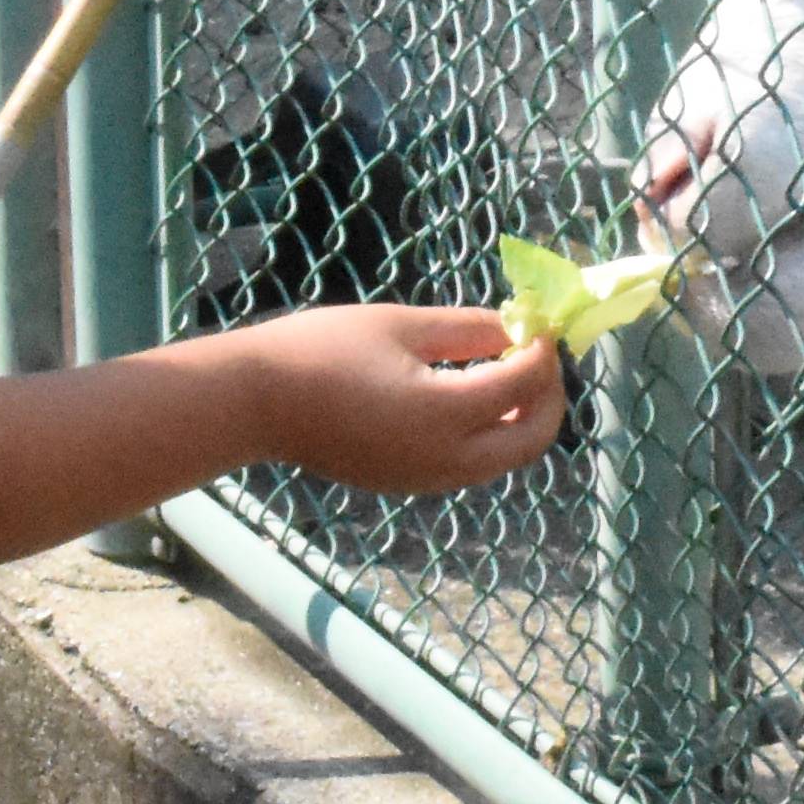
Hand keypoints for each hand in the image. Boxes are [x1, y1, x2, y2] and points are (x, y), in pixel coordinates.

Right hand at [231, 305, 568, 492]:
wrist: (254, 403)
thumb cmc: (321, 350)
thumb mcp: (401, 325)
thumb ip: (468, 329)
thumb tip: (517, 328)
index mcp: (445, 414)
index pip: (525, 384)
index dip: (543, 350)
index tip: (540, 320)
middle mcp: (446, 459)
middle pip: (532, 440)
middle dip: (548, 396)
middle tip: (539, 354)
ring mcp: (428, 479)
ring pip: (505, 458)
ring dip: (521, 417)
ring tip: (506, 367)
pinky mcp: (409, 483)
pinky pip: (471, 464)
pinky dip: (488, 432)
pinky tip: (470, 392)